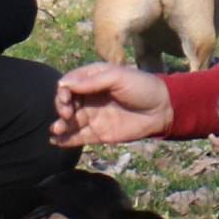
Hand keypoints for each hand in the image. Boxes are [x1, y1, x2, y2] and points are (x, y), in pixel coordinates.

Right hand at [51, 62, 172, 146]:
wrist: (162, 109)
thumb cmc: (141, 87)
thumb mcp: (117, 77)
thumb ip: (92, 81)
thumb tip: (64, 84)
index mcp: (92, 79)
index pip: (68, 84)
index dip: (63, 91)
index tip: (66, 98)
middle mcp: (89, 97)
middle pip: (65, 103)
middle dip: (61, 108)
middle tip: (67, 114)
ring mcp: (93, 116)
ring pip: (69, 121)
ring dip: (59, 125)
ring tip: (56, 130)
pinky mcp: (98, 133)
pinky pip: (78, 137)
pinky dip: (66, 140)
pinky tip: (57, 141)